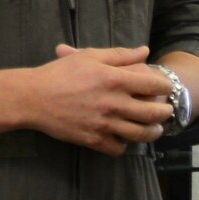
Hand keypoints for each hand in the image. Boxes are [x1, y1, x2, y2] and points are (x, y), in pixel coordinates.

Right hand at [23, 44, 175, 155]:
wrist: (33, 98)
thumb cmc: (59, 73)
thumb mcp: (88, 57)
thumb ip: (119, 54)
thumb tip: (144, 51)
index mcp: (114, 80)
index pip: (154, 85)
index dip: (165, 86)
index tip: (164, 87)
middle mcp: (114, 104)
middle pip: (153, 113)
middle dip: (165, 112)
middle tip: (165, 110)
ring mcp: (105, 125)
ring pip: (141, 134)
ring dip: (153, 132)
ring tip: (154, 128)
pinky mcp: (95, 141)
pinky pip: (119, 148)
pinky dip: (125, 144)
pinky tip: (124, 137)